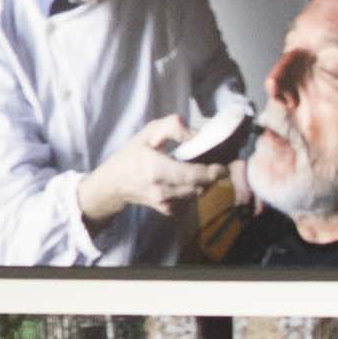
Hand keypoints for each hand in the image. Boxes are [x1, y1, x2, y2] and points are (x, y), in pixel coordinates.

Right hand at [87, 115, 226, 220]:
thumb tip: (197, 135)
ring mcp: (165, 204)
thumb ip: (172, 127)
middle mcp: (162, 190)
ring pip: (198, 194)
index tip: (224, 165)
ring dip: (203, 183)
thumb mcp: (147, 133)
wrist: (113, 185)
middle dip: (212, 176)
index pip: (193, 174)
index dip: (213, 172)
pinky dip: (193, 191)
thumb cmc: (130, 156)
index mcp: (156, 169)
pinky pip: (191, 201)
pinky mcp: (168, 211)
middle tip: (216, 164)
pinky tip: (184, 182)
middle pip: (200, 185)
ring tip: (198, 170)